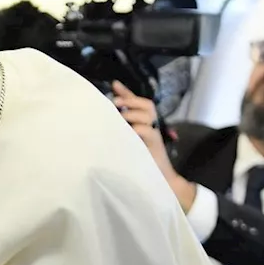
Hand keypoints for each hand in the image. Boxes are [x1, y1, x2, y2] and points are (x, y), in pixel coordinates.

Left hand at [111, 81, 195, 211]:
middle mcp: (151, 125)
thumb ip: (119, 129)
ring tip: (121, 116)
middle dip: (131, 100)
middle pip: (146, 104)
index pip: (137, 102)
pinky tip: (129, 131)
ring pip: (148, 114)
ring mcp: (154, 134)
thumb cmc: (140, 162)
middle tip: (115, 102)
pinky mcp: (155, 145)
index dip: (126, 92)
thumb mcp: (127, 143)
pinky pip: (148, 131)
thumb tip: (104, 120)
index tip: (114, 84)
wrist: (159, 180)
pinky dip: (138, 129)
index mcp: (144, 123)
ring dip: (133, 112)